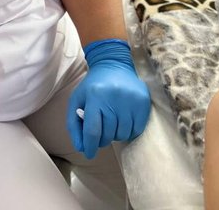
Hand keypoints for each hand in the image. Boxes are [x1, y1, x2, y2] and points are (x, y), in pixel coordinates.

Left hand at [67, 39, 150, 158]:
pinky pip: (137, 130)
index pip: (92, 131)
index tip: (89, 153)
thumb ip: (74, 124)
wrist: (113, 64)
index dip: (90, 146)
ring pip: (123, 134)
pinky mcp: (143, 101)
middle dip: (102, 139)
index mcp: (94, 96)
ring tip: (111, 123)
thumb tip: (81, 148)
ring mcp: (130, 100)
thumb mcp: (77, 100)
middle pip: (108, 134)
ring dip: (115, 135)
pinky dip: (128, 131)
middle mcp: (113, 97)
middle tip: (100, 133)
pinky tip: (122, 120)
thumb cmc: (93, 86)